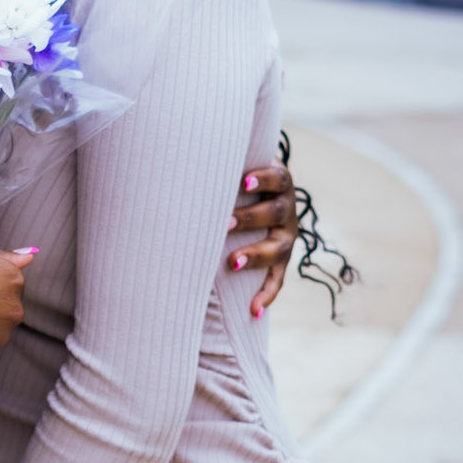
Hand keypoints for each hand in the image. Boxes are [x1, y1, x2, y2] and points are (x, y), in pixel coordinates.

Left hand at [226, 159, 297, 318]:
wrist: (256, 190)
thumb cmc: (235, 174)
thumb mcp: (238, 162)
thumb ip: (219, 158)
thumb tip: (176, 151)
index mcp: (278, 180)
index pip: (277, 177)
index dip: (263, 179)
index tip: (242, 181)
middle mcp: (286, 208)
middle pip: (275, 212)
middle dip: (250, 218)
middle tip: (224, 222)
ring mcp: (286, 235)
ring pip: (278, 247)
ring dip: (256, 255)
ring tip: (232, 262)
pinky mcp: (282, 259)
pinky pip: (278, 279)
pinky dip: (267, 294)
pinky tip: (252, 310)